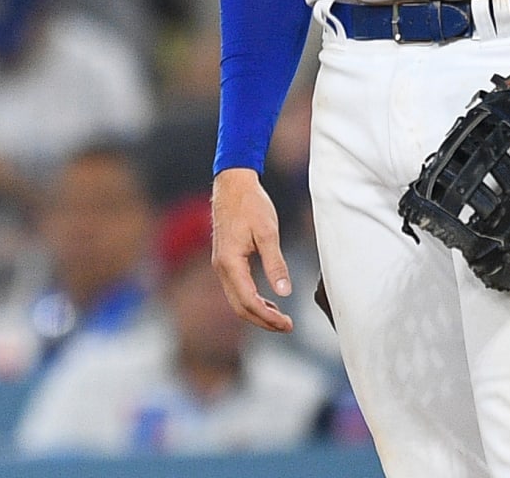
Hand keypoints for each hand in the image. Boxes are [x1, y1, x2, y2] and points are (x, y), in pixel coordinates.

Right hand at [211, 168, 293, 332]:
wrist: (233, 184)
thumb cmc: (250, 204)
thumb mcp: (267, 232)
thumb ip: (275, 263)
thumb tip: (285, 292)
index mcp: (230, 262)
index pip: (248, 301)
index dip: (268, 317)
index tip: (288, 324)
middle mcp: (221, 267)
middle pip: (240, 307)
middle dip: (263, 321)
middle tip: (287, 327)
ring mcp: (221, 264)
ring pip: (236, 300)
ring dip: (257, 313)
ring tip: (281, 318)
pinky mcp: (225, 260)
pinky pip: (236, 289)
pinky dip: (251, 300)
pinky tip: (268, 301)